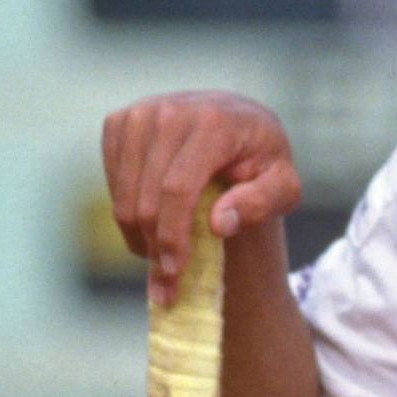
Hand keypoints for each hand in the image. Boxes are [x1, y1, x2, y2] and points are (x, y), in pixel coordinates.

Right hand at [102, 91, 301, 303]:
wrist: (238, 122)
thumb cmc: (262, 160)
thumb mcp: (283, 184)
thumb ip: (262, 203)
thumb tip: (219, 223)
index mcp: (214, 121)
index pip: (178, 188)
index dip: (173, 235)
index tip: (174, 272)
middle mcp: (171, 111)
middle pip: (148, 197)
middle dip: (154, 248)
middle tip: (165, 286)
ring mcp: (140, 114)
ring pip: (124, 195)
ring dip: (137, 237)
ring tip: (160, 260)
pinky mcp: (119, 122)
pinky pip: (112, 183)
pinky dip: (127, 213)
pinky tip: (153, 225)